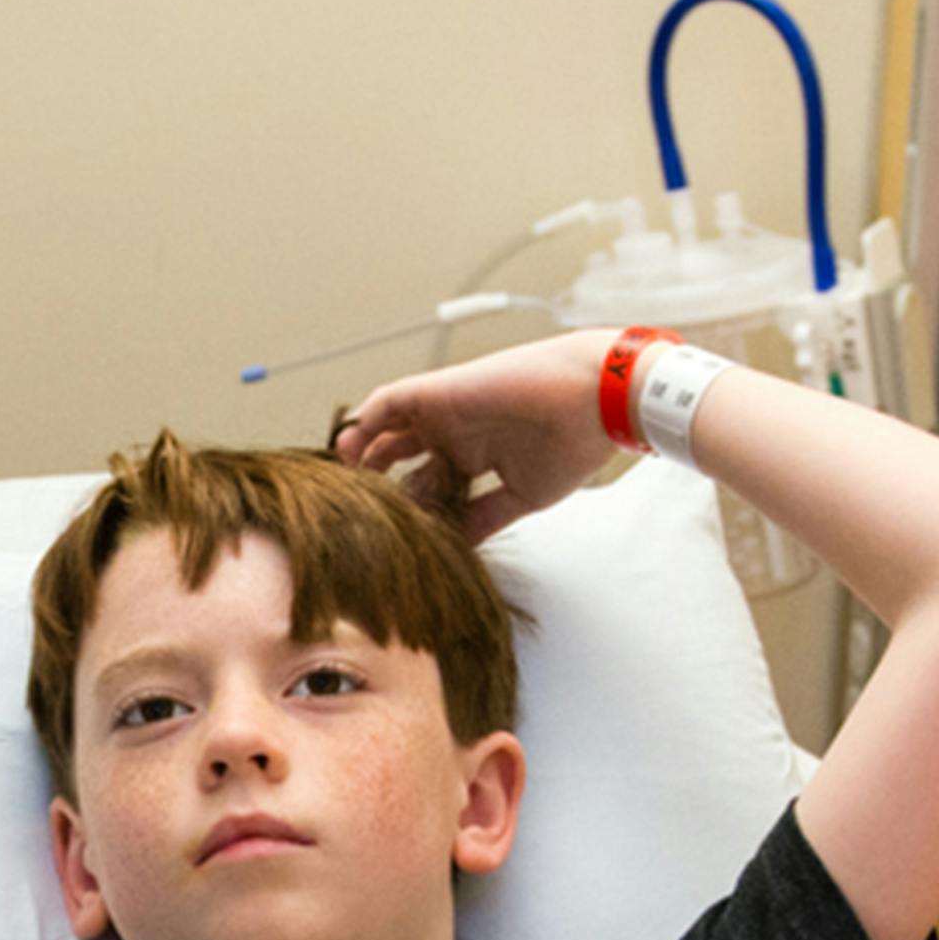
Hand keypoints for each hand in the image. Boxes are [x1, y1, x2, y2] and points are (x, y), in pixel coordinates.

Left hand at [332, 329, 618, 541]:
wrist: (599, 401)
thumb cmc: (575, 444)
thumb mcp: (522, 496)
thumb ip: (485, 518)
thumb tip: (460, 548)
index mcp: (475, 455)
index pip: (426, 484)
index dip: (404, 508)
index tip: (382, 537)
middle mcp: (455, 433)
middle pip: (399, 459)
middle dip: (374, 483)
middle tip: (350, 512)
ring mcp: (446, 412)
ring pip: (387, 430)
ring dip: (360, 453)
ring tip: (338, 481)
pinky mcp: (440, 391)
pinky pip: (388, 401)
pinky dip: (365, 420)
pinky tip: (349, 448)